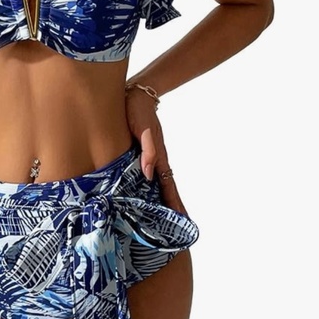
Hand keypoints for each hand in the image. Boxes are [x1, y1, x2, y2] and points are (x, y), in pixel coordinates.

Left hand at [125, 87, 188, 215]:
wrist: (137, 94)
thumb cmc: (137, 111)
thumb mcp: (141, 130)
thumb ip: (147, 151)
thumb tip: (148, 174)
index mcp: (158, 155)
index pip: (168, 184)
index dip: (174, 202)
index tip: (181, 219)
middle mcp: (157, 157)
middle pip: (167, 185)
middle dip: (173, 204)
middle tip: (178, 225)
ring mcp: (151, 153)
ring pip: (160, 179)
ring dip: (163, 196)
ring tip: (166, 214)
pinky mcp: (143, 149)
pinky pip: (151, 171)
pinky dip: (153, 183)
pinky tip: (148, 189)